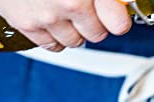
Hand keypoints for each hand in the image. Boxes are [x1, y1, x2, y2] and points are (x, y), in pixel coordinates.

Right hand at [0, 0, 131, 51]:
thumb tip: (126, 1)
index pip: (118, 22)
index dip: (118, 19)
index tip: (116, 16)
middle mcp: (69, 3)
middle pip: (97, 34)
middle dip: (94, 23)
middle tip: (85, 7)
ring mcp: (47, 17)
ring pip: (76, 42)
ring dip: (74, 30)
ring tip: (65, 10)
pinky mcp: (27, 25)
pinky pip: (53, 46)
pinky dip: (55, 36)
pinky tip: (52, 18)